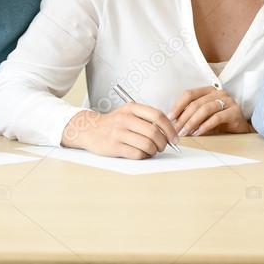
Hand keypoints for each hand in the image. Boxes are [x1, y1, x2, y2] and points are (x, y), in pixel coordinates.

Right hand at [61, 103, 176, 158]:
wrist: (88, 129)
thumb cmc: (113, 123)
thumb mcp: (128, 112)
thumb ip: (146, 118)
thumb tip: (169, 131)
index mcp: (132, 108)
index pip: (158, 116)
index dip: (170, 128)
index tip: (174, 137)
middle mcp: (125, 118)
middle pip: (154, 132)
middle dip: (163, 142)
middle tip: (163, 146)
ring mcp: (118, 132)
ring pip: (147, 144)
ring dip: (154, 151)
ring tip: (152, 150)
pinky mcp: (114, 146)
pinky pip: (137, 154)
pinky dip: (143, 156)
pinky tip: (142, 154)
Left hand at [169, 87, 250, 136]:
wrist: (240, 127)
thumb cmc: (220, 121)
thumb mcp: (204, 116)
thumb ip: (192, 114)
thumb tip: (173, 121)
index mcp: (208, 91)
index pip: (189, 94)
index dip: (178, 105)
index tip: (170, 117)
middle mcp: (218, 93)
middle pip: (196, 103)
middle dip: (183, 118)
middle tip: (175, 130)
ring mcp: (228, 101)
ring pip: (205, 109)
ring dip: (192, 122)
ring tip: (185, 132)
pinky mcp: (234, 112)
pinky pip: (216, 118)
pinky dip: (205, 126)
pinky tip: (198, 132)